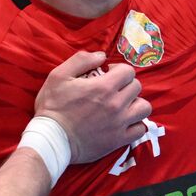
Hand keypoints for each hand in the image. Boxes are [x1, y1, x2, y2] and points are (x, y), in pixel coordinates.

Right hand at [35, 51, 150, 162]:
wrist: (51, 139)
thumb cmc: (53, 107)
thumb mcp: (59, 76)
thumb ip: (81, 60)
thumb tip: (102, 56)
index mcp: (104, 87)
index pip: (128, 71)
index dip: (119, 70)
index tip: (108, 74)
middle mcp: (116, 104)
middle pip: (137, 87)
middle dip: (126, 84)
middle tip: (113, 89)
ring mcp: (120, 123)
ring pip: (144, 107)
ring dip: (136, 103)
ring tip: (124, 105)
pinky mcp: (118, 140)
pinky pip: (140, 129)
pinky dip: (136, 123)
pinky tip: (125, 121)